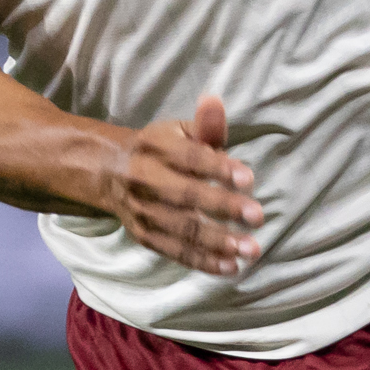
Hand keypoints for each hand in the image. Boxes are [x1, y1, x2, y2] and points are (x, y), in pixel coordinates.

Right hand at [110, 95, 263, 272]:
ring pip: (181, 228)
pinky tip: (231, 267)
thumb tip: (214, 102)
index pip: (189, 157)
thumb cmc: (162, 149)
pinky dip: (203, 261)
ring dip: (218, 242)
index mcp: (155, 146)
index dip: (218, 168)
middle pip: (185, 195)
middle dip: (222, 207)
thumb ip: (204, 125)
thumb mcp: (179, 131)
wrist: (112, 172)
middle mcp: (144, 178)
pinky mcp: (144, 235)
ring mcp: (142, 211)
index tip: (249, 179)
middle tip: (258, 216)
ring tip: (250, 249)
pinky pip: (174, 251)